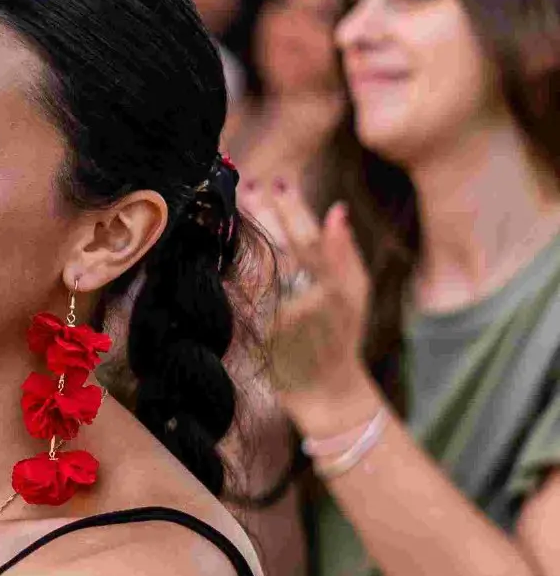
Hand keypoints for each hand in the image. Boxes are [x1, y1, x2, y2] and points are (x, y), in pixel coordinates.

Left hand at [240, 178, 376, 435]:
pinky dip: (231, 271)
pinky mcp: (261, 335)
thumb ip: (345, 254)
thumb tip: (335, 211)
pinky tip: (219, 248)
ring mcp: (283, 321)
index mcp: (336, 289)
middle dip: (265, 214)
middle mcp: (308, 302)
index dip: (295, 209)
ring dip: (245, 236)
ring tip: (233, 207)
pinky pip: (243, 298)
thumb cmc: (343, 338)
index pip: (312, 239)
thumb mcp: (356, 296)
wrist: (326, 392)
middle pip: (282, 248)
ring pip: (258, 269)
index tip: (281, 183)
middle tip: (248, 184)